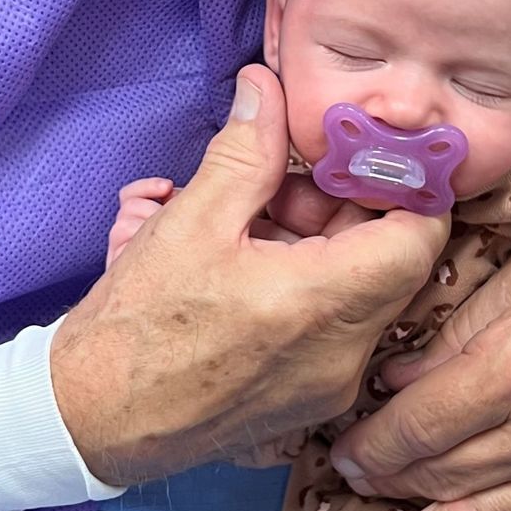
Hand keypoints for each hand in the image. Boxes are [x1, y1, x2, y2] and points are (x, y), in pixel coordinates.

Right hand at [51, 67, 447, 485]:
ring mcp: (329, 386)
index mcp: (323, 304)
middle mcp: (342, 355)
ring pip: (351, 292)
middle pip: (382, 259)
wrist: (90, 423)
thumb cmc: (135, 329)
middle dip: (334, 208)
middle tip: (275, 187)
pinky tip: (232, 267)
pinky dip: (292, 288)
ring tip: (236, 224)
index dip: (402, 185)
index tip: (362, 157)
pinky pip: (325, 329)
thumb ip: (246, 150)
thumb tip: (266, 87)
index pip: (420, 233)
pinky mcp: (307, 403)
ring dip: (306, 244)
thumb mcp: (190, 222)